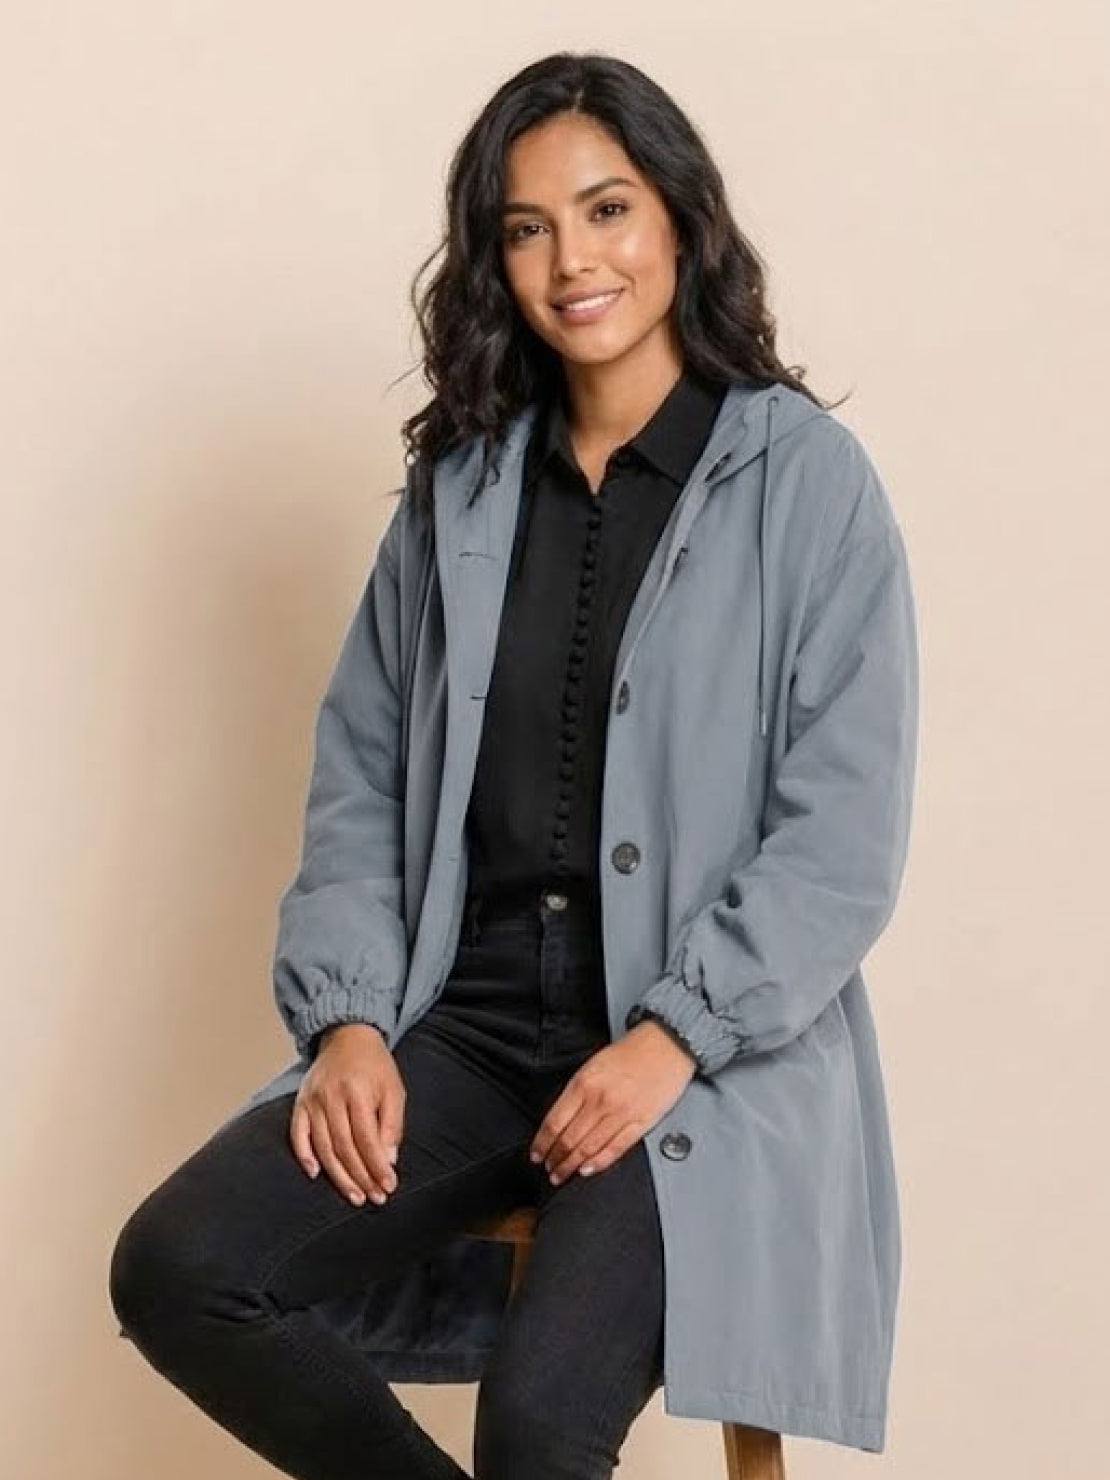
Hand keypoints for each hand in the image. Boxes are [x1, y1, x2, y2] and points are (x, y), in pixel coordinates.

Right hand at [289, 1024, 405, 1207]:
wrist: (347, 1035)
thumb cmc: (375, 1065)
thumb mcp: (394, 1089)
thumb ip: (393, 1124)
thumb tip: (388, 1160)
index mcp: (358, 1091)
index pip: (367, 1138)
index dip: (377, 1166)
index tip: (388, 1186)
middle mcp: (332, 1096)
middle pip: (344, 1147)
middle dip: (360, 1177)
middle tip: (373, 1198)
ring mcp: (313, 1100)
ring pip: (323, 1147)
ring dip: (338, 1176)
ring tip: (353, 1195)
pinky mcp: (300, 1102)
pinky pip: (298, 1134)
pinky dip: (304, 1156)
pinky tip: (315, 1175)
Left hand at [529, 1020, 697, 1185]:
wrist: (665, 1045)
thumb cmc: (630, 1053)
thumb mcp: (592, 1065)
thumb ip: (575, 1093)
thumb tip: (559, 1121)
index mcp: (584, 1083)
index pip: (554, 1122)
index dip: (542, 1143)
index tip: (536, 1154)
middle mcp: (600, 1100)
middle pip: (569, 1139)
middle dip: (555, 1159)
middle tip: (548, 1169)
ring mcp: (621, 1113)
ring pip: (589, 1148)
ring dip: (572, 1166)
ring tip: (563, 1174)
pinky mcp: (641, 1122)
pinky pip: (615, 1149)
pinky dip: (599, 1163)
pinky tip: (588, 1170)